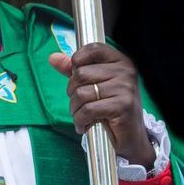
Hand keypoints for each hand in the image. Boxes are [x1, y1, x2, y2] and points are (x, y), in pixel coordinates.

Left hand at [49, 42, 154, 167]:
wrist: (130, 135)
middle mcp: (125, 71)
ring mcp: (126, 88)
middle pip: (80, 74)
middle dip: (72, 92)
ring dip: (75, 108)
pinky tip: (84, 125)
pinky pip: (88, 109)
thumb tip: (53, 57)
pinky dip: (80, 120)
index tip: (77, 77)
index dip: (77, 61)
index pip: (92, 49)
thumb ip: (73, 70)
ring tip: (82, 115)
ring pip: (81, 93)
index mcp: (120, 61)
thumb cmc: (110, 106)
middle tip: (79, 103)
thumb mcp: (92, 84)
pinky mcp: (123, 106)